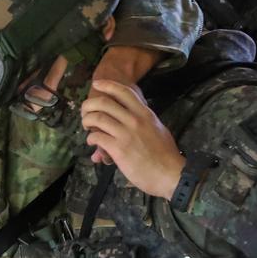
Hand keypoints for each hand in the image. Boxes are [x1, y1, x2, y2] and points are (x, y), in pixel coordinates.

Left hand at [82, 79, 185, 198]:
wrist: (171, 174)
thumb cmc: (166, 155)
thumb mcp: (158, 131)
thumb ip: (144, 123)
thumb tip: (135, 121)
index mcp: (145, 114)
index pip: (124, 92)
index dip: (108, 85)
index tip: (97, 84)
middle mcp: (135, 120)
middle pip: (105, 102)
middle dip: (89, 104)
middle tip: (85, 111)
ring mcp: (126, 134)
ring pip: (98, 118)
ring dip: (87, 121)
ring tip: (86, 126)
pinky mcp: (119, 149)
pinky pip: (97, 137)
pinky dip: (91, 138)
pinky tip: (92, 142)